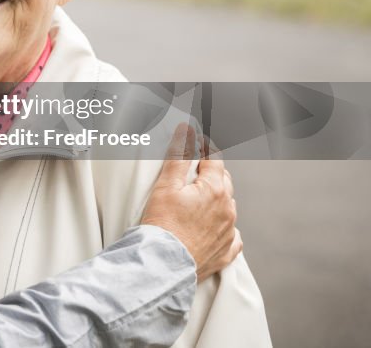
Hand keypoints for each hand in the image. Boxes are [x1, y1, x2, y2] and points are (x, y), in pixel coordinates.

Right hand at [141, 124, 241, 281]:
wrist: (163, 264)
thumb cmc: (162, 225)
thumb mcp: (166, 185)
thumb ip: (180, 155)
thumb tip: (187, 130)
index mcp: (216, 190)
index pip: (214, 159)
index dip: (204, 148)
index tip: (196, 142)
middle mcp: (228, 210)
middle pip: (224, 181)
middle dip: (210, 173)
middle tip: (192, 171)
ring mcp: (229, 232)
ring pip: (228, 207)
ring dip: (216, 199)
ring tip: (195, 200)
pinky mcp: (226, 252)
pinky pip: (232, 236)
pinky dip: (223, 228)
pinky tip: (211, 227)